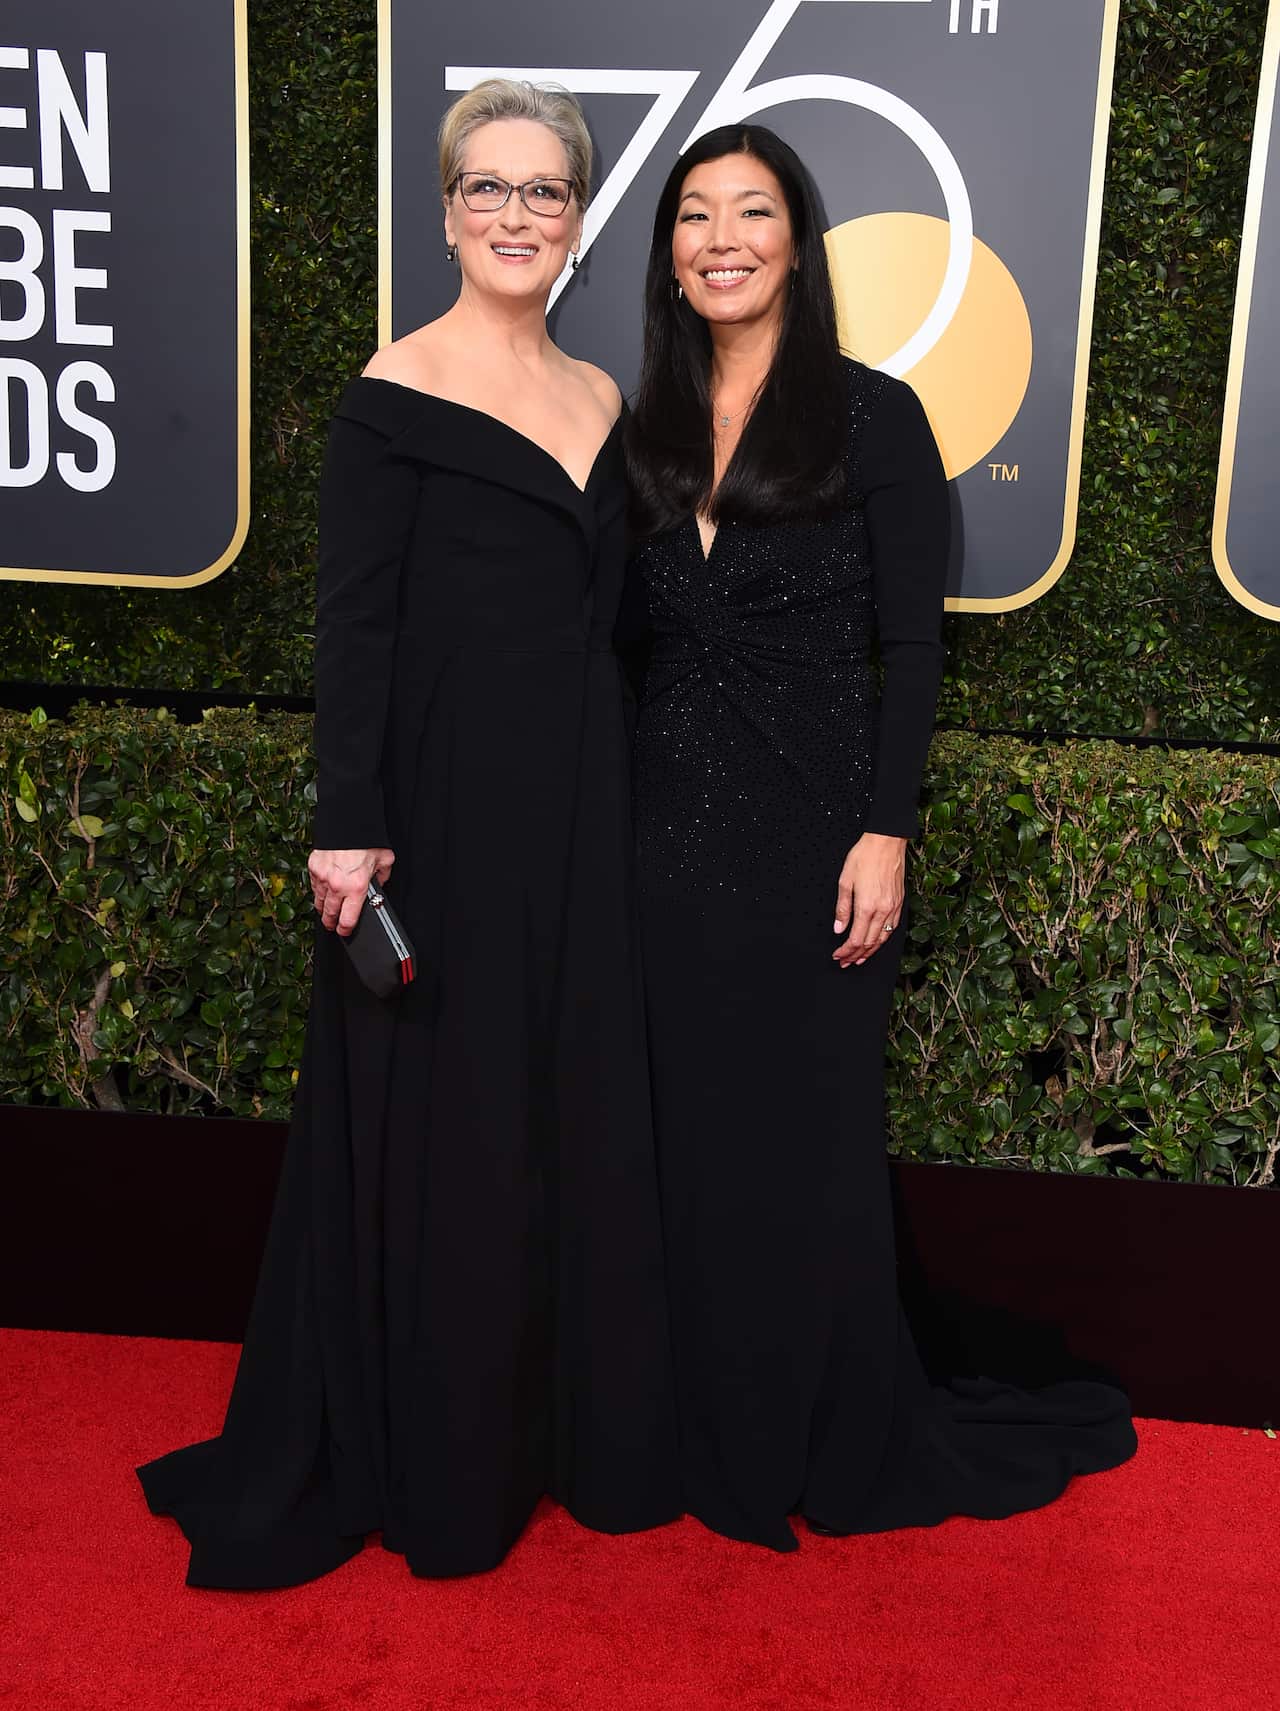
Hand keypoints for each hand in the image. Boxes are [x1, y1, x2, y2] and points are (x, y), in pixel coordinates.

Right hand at [307, 847, 394, 936]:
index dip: (346, 929)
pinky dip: (318, 891)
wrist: (348, 821)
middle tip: (332, 926)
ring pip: (319, 902)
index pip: (348, 919)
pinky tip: (322, 892)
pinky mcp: (313, 868)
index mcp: (357, 888)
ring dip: (323, 909)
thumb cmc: (367, 840)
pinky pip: (314, 886)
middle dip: (331, 923)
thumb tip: (378, 887)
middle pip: (329, 914)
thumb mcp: (385, 861)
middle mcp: (338, 886)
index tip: (344, 931)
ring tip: (326, 912)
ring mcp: (322, 877)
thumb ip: (382, 877)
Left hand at [832, 834, 905, 967]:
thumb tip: (839, 928)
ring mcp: (893, 908)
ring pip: (882, 939)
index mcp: (867, 906)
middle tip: (844, 962)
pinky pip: (892, 929)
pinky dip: (883, 940)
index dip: (846, 951)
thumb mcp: (845, 880)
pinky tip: (876, 943)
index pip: (856, 939)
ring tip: (859, 959)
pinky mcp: (899, 903)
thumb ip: (842, 908)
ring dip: (869, 952)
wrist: (887, 842)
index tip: (837, 955)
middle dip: (855, 956)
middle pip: (869, 943)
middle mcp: (882, 910)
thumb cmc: (864, 856)